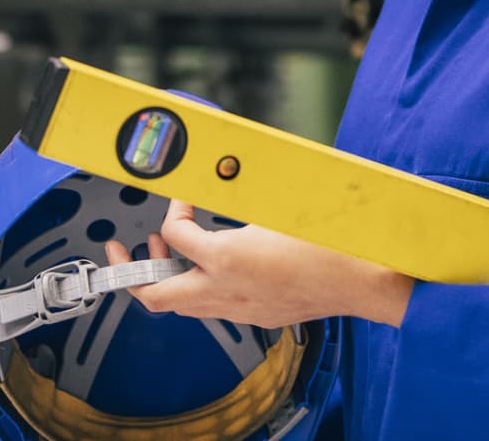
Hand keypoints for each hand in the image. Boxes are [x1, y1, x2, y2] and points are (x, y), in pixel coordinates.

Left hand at [103, 199, 412, 328]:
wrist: (364, 280)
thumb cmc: (329, 242)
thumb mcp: (277, 206)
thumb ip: (240, 194)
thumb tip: (221, 170)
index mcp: (227, 260)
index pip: (175, 235)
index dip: (172, 210)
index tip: (181, 195)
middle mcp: (225, 292)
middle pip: (155, 298)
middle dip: (131, 274)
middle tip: (124, 250)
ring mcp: (239, 310)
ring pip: (181, 306)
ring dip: (166, 279)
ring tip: (166, 254)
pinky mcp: (256, 316)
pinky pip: (212, 307)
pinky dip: (199, 286)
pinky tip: (212, 266)